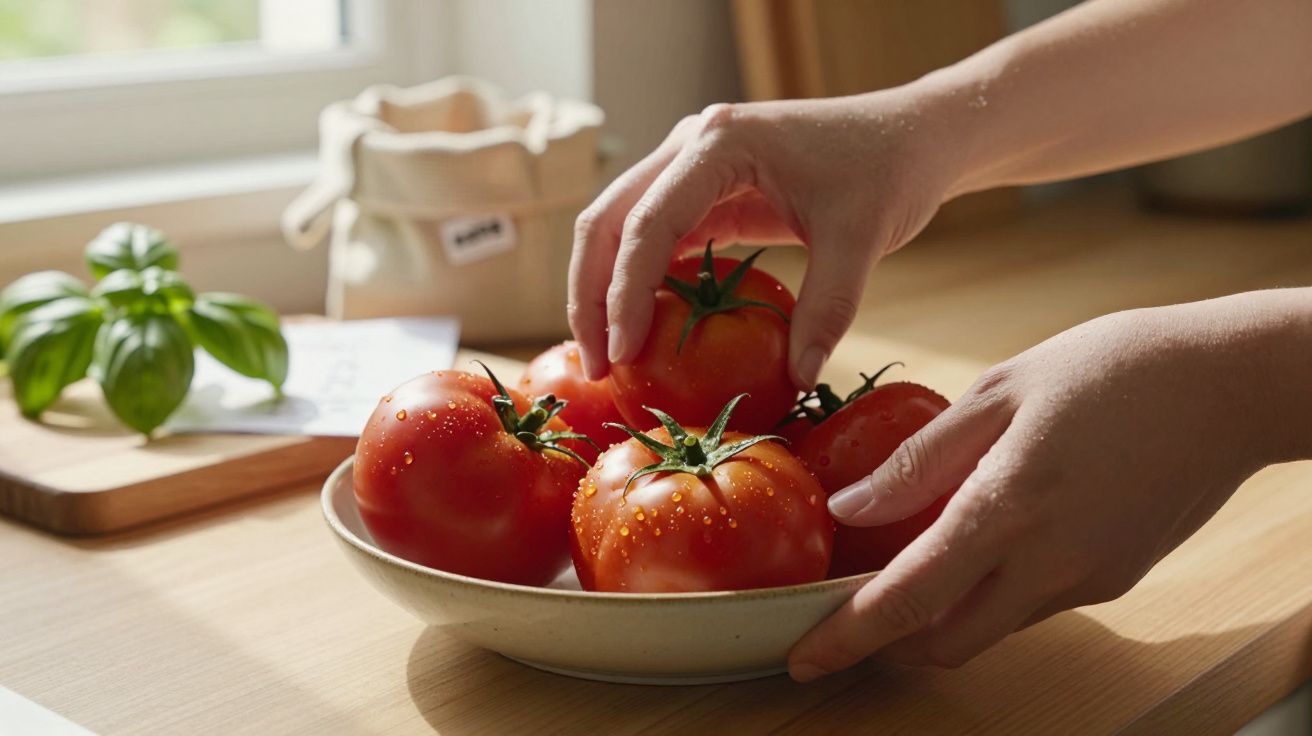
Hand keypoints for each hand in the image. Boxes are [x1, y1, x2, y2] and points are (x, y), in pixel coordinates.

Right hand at [568, 91, 964, 386]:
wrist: (912, 135)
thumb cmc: (889, 171)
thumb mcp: (862, 239)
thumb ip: (827, 309)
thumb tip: (799, 380)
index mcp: (720, 143)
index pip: (647, 222)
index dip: (625, 293)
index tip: (624, 354)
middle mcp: (690, 145)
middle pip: (607, 220)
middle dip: (591, 295)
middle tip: (597, 366)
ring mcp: (691, 164)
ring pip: (617, 228)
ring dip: (603, 290)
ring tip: (608, 357)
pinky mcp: (703, 190)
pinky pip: (653, 237)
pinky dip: (638, 283)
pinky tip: (643, 330)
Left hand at [787, 291, 1311, 678]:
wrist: (1231, 384)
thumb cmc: (1112, 368)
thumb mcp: (1000, 392)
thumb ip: (918, 458)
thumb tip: (850, 505)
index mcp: (1008, 508)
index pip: (908, 600)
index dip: (848, 638)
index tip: (804, 657)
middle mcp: (1050, 564)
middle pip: (945, 643)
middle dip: (887, 645)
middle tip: (847, 615)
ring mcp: (1089, 580)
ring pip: (990, 628)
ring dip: (939, 617)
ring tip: (905, 567)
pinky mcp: (1115, 580)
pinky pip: (1033, 604)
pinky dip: (989, 592)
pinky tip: (980, 541)